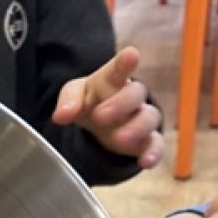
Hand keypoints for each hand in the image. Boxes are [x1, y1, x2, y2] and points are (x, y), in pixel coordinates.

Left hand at [52, 47, 162, 169]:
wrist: (98, 122)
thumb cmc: (89, 100)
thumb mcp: (74, 95)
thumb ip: (68, 101)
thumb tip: (61, 116)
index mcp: (112, 79)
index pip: (119, 68)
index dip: (125, 62)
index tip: (131, 55)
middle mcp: (131, 97)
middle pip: (136, 94)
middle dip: (120, 104)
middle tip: (100, 117)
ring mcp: (141, 118)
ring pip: (150, 118)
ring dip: (136, 129)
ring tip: (118, 140)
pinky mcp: (147, 140)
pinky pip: (157, 144)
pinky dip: (154, 153)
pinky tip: (146, 161)